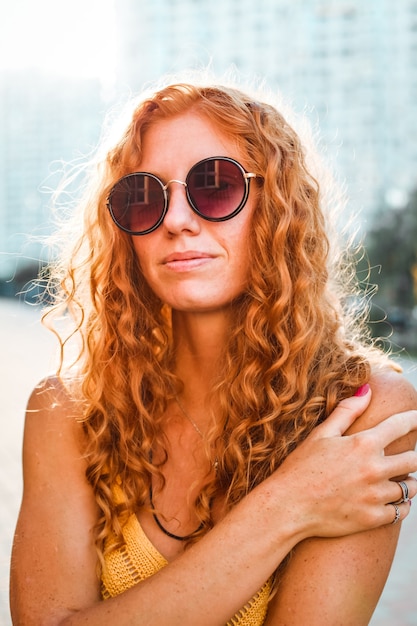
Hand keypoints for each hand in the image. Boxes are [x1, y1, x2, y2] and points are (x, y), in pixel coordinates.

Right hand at [276, 385, 416, 539]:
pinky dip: (401, 505)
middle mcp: (374, 469)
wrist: (288, 507)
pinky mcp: (373, 518)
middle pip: (414, 459)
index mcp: (363, 444)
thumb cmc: (300, 467)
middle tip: (407, 454)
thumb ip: (347, 411)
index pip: (401, 426)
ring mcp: (375, 496)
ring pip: (411, 487)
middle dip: (413, 455)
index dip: (415, 420)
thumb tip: (367, 390)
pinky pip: (401, 511)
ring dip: (409, 481)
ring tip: (400, 479)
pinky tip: (393, 500)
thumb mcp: (321, 434)